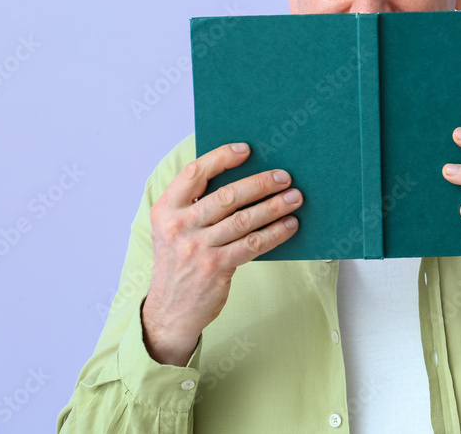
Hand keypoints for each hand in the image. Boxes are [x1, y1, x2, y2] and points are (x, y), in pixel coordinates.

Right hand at [141, 143, 301, 365]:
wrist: (170, 310)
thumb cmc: (180, 261)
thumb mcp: (173, 229)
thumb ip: (195, 204)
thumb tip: (243, 176)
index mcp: (166, 209)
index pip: (195, 173)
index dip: (221, 157)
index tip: (246, 149)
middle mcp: (178, 226)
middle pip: (227, 196)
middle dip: (260, 183)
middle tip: (284, 176)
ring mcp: (196, 248)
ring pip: (244, 219)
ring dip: (274, 206)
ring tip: (295, 198)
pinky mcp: (215, 268)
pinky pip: (252, 244)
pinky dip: (275, 233)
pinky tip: (289, 225)